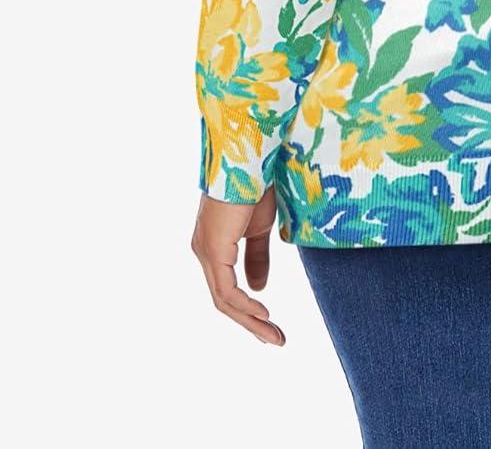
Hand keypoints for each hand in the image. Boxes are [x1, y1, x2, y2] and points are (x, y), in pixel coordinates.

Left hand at [191, 185, 285, 344]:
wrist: (250, 160)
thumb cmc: (257, 186)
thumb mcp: (262, 228)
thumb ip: (258, 257)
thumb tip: (259, 288)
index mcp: (214, 246)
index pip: (227, 288)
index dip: (248, 310)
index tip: (271, 324)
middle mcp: (204, 252)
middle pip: (224, 300)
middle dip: (251, 323)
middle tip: (276, 340)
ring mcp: (206, 252)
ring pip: (224, 300)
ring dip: (251, 321)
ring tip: (274, 335)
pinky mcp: (213, 250)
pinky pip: (226, 290)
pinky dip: (245, 305)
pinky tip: (263, 314)